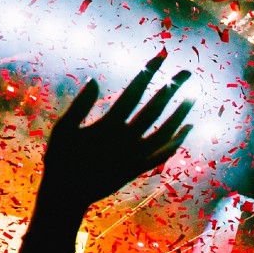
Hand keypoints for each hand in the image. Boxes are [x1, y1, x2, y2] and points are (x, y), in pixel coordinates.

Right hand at [38, 53, 193, 216]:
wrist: (67, 196)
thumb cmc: (61, 159)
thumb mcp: (63, 129)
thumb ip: (79, 105)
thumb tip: (94, 79)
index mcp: (108, 125)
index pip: (134, 93)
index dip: (148, 74)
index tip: (160, 57)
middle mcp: (126, 139)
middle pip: (156, 109)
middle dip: (172, 88)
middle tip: (188, 71)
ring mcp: (135, 156)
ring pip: (166, 132)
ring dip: (181, 114)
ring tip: (192, 98)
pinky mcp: (138, 169)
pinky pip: (162, 154)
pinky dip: (176, 142)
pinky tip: (186, 130)